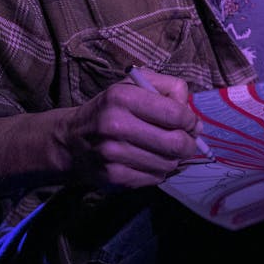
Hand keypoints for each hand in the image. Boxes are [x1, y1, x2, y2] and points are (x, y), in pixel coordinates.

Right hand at [54, 70, 202, 190]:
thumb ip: (169, 88)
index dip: (190, 120)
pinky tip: (149, 160)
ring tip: (164, 149)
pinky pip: (155, 178)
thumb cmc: (111, 108)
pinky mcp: (113, 177)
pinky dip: (159, 171)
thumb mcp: (135, 84)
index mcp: (123, 97)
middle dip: (188, 143)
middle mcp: (115, 125)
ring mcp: (112, 154)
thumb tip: (193, 117)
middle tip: (185, 140)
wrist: (71, 140)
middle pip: (176, 143)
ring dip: (174, 158)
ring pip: (168, 163)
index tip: (189, 122)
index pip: (176, 114)